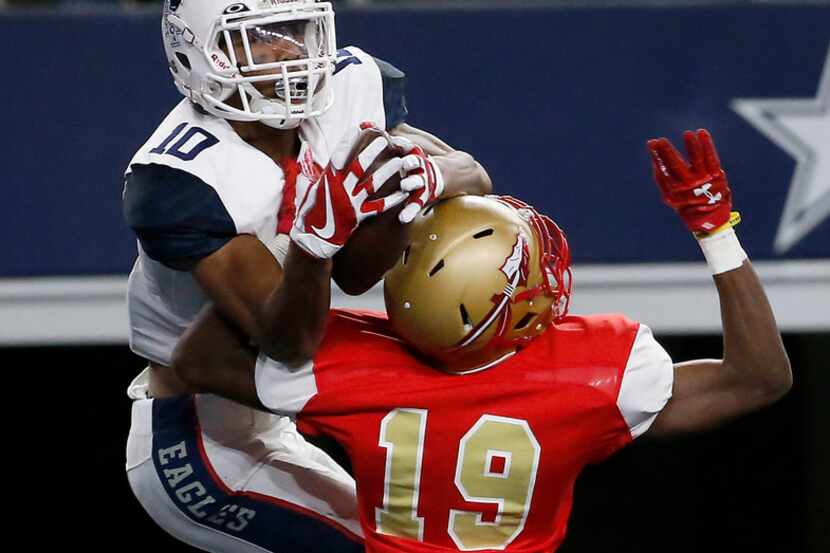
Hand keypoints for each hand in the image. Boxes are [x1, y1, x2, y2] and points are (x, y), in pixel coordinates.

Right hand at [291, 123, 407, 257]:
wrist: (311, 240)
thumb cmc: (310, 213)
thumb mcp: (309, 189)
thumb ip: (316, 174)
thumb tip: (314, 159)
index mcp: (327, 179)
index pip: (339, 154)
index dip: (350, 140)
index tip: (360, 127)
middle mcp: (339, 188)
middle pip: (359, 166)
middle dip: (373, 152)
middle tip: (386, 140)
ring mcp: (350, 202)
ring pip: (372, 184)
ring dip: (388, 172)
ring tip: (400, 162)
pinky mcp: (358, 217)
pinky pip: (378, 207)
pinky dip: (391, 200)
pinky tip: (403, 193)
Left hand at [391, 136, 445, 223]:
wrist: (450, 173)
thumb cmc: (415, 160)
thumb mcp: (406, 148)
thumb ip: (389, 139)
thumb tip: (365, 123)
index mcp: (412, 154)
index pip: (407, 145)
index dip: (402, 142)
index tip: (394, 139)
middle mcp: (418, 166)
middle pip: (414, 162)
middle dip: (410, 161)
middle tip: (405, 161)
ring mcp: (422, 181)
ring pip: (417, 182)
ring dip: (411, 182)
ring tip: (405, 185)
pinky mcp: (424, 197)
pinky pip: (416, 205)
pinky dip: (410, 211)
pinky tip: (403, 218)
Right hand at [647, 129, 732, 233]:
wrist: (710, 216)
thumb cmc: (686, 204)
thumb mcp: (670, 196)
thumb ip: (662, 180)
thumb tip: (655, 160)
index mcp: (675, 190)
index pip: (664, 170)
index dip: (657, 156)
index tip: (651, 143)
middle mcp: (688, 185)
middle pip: (676, 164)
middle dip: (667, 151)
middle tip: (659, 140)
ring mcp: (703, 179)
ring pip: (696, 159)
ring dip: (691, 146)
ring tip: (687, 134)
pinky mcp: (716, 174)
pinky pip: (711, 157)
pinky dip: (706, 144)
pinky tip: (701, 132)